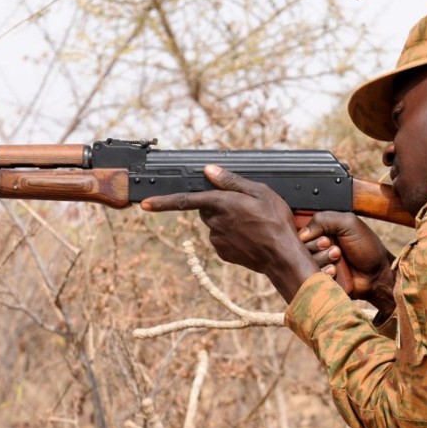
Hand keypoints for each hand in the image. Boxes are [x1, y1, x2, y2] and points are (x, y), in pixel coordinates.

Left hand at [140, 165, 318, 301]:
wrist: (282, 256)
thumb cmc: (275, 222)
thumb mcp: (260, 192)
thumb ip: (231, 181)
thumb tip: (209, 171)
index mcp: (221, 203)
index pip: (185, 200)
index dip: (162, 202)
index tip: (144, 204)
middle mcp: (214, 222)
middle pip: (205, 208)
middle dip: (217, 205)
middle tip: (243, 208)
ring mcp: (217, 239)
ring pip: (214, 224)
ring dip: (227, 221)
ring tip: (253, 224)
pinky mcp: (223, 252)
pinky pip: (221, 239)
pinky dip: (232, 236)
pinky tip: (250, 236)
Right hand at [299, 212, 394, 312]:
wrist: (377, 274)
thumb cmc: (367, 247)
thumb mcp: (349, 223)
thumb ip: (324, 219)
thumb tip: (303, 233)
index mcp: (323, 231)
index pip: (302, 232)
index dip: (311, 237)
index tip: (326, 239)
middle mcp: (318, 247)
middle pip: (301, 248)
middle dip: (318, 248)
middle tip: (337, 250)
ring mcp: (319, 264)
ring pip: (305, 263)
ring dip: (322, 260)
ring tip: (338, 259)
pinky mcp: (320, 280)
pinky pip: (311, 278)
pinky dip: (323, 274)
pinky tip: (335, 272)